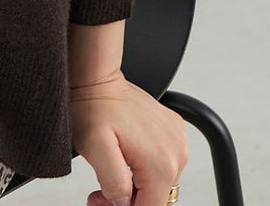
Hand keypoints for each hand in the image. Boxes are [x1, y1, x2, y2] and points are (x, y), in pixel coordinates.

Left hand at [69, 68, 188, 205]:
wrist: (97, 77)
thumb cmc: (92, 106)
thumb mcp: (95, 149)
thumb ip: (114, 182)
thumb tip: (124, 202)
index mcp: (161, 161)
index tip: (101, 200)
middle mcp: (176, 151)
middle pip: (156, 198)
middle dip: (128, 200)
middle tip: (100, 191)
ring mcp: (177, 139)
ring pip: (159, 182)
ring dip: (136, 185)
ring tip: (111, 170)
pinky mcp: (173, 130)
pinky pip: (163, 162)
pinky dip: (144, 167)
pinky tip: (124, 158)